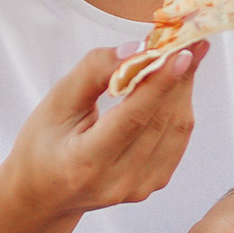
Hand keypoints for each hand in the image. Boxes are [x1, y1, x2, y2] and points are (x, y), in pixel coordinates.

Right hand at [5, 42, 205, 225]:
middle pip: (160, 122)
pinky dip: (180, 107)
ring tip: (188, 53)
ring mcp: (138, 188)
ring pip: (176, 130)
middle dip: (178, 77)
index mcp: (85, 163)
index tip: (181, 52)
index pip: (132, 119)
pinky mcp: (152, 185)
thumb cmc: (43, 143)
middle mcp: (117, 182)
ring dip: (183, 88)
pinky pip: (177, 140)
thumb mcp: (55, 102)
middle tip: (190, 39)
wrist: (44, 193)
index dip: (159, 84)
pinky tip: (177, 83)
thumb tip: (136, 49)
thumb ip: (93, 72)